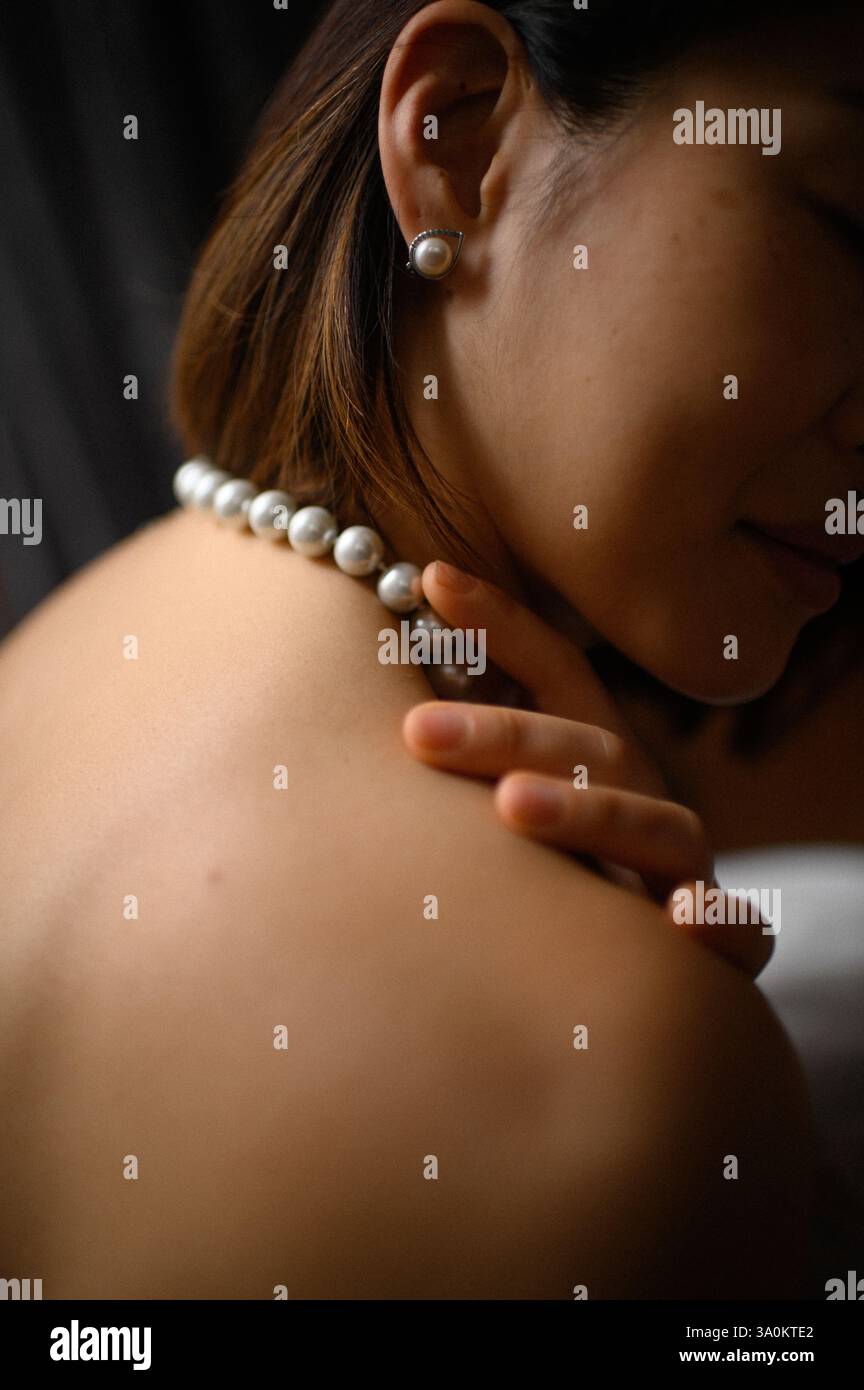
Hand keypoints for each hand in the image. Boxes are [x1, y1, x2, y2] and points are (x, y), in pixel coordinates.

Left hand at [402, 562, 773, 978]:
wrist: (628, 985)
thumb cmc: (554, 880)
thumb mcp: (511, 806)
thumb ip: (469, 755)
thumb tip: (383, 695)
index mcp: (597, 760)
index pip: (557, 674)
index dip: (501, 623)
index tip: (432, 578)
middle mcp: (645, 801)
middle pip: (593, 750)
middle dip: (507, 734)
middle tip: (418, 730)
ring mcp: (687, 871)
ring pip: (663, 830)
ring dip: (590, 814)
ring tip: (512, 807)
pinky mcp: (725, 949)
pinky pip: (741, 933)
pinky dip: (721, 921)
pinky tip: (681, 918)